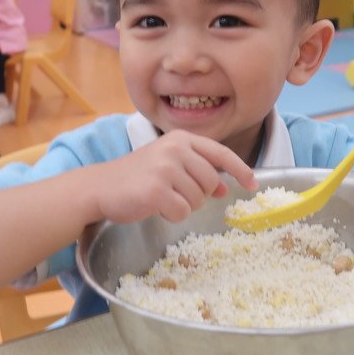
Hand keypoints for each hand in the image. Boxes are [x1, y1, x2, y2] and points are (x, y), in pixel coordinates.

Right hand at [95, 130, 256, 223]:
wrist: (100, 186)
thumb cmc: (136, 176)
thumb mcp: (169, 165)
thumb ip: (197, 171)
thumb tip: (226, 186)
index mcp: (181, 139)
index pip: (221, 154)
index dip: (241, 169)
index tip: (253, 184)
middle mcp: (175, 149)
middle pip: (211, 182)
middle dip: (199, 195)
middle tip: (175, 193)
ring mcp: (166, 169)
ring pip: (198, 199)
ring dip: (183, 205)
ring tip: (161, 197)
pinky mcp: (157, 190)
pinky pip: (182, 212)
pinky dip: (172, 215)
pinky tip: (155, 206)